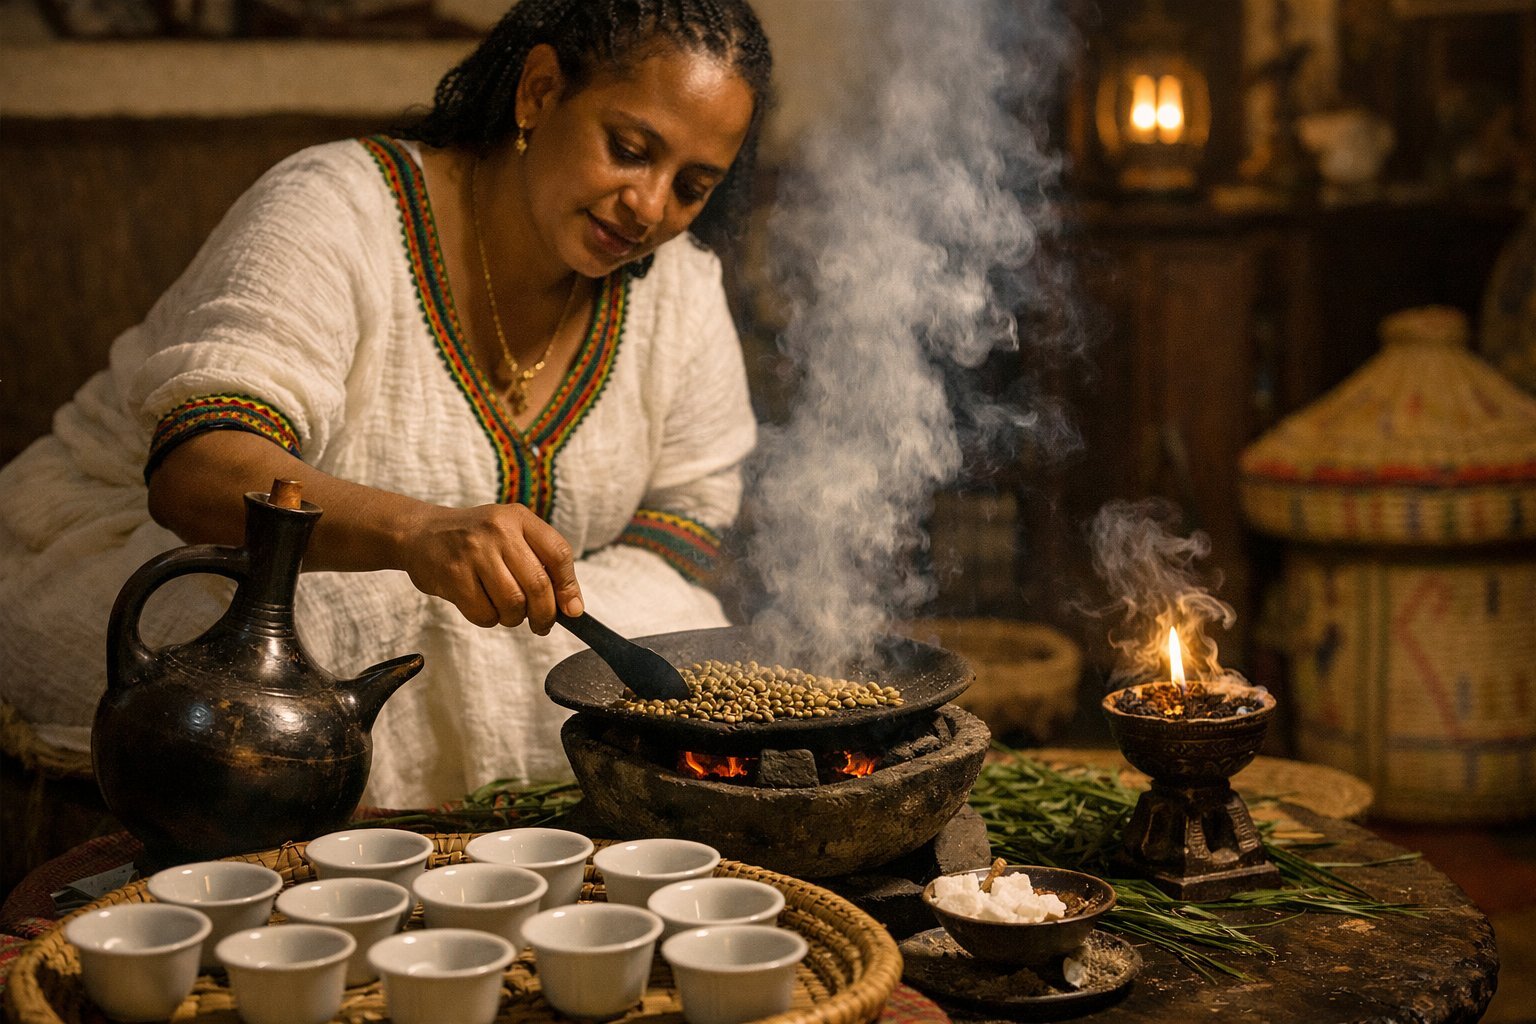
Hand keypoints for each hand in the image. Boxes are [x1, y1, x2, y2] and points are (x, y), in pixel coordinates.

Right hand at [400, 503, 582, 633]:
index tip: (572, 610)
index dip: (569, 587)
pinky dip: (489, 618)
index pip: (559, 554)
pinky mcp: (453, 574)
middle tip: (542, 624)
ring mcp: (474, 551)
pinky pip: (484, 613)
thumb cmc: (476, 540)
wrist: (421, 533)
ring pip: (513, 603)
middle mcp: (498, 530)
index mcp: (519, 518)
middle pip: (538, 584)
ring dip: (514, 617)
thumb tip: (572, 607)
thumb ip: (542, 563)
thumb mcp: (511, 534)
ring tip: (506, 610)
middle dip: (544, 614)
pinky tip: (482, 605)